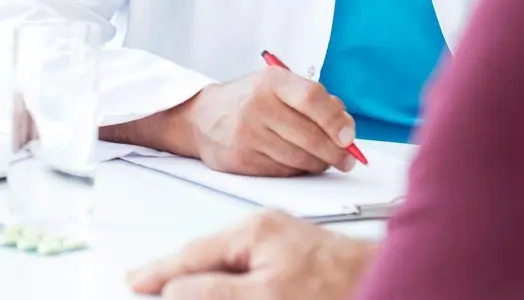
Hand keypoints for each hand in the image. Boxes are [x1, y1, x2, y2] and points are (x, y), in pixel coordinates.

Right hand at [128, 210, 376, 299]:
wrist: (388, 282)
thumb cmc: (337, 287)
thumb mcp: (266, 295)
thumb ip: (215, 292)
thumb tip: (174, 289)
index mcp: (254, 231)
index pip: (193, 254)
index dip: (160, 273)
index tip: (135, 282)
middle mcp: (266, 230)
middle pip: (207, 256)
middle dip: (177, 274)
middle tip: (147, 285)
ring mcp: (281, 243)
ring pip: (227, 263)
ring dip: (203, 278)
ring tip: (178, 288)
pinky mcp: (295, 259)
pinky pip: (248, 269)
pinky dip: (230, 280)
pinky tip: (226, 287)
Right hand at [186, 67, 358, 175]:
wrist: (203, 118)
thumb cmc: (251, 101)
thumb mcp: (278, 86)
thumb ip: (313, 100)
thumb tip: (345, 126)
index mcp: (273, 81)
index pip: (312, 98)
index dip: (335, 120)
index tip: (348, 136)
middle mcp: (259, 106)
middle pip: (309, 135)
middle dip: (335, 152)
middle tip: (347, 158)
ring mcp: (248, 134)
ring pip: (299, 158)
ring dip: (319, 164)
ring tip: (325, 161)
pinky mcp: (242, 160)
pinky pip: (283, 172)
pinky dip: (298, 171)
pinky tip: (300, 165)